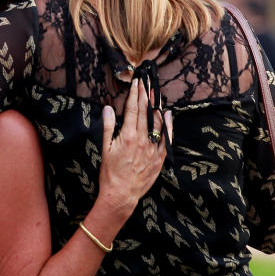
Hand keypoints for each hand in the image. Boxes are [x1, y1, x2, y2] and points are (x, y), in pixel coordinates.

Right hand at [97, 78, 172, 217]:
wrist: (122, 194)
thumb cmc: (110, 172)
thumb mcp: (105, 148)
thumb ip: (108, 126)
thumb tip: (109, 108)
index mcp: (127, 135)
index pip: (132, 109)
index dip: (135, 94)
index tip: (136, 82)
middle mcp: (142, 139)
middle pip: (145, 112)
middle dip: (145, 95)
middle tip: (147, 81)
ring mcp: (153, 148)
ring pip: (157, 122)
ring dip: (156, 106)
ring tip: (156, 92)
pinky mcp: (160, 157)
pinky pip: (167, 138)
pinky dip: (168, 125)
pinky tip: (168, 114)